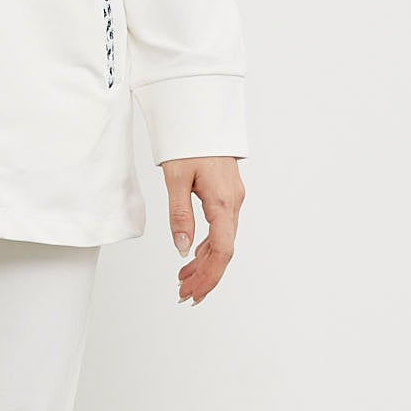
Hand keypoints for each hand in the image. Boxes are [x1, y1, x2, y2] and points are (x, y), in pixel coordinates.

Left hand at [162, 156, 244, 305]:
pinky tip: (193, 256)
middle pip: (223, 251)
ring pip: (222, 241)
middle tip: (184, 295)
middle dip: (205, 276)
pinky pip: (220, 229)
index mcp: (223, 202)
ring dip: (204, 264)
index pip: (222, 250)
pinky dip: (207, 247)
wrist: (202, 116)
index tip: (195, 293)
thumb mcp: (176, 178)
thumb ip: (179, 215)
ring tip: (183, 281)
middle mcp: (233, 204)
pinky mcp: (226, 195)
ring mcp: (232, 200)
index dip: (210, 275)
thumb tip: (182, 249)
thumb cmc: (190, 142)